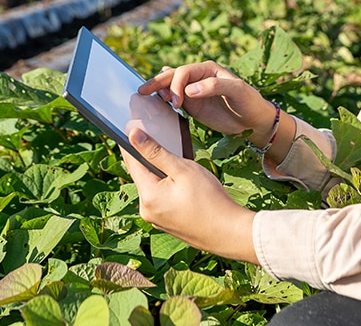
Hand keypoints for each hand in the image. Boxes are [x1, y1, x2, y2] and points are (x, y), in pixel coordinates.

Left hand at [121, 126, 256, 262]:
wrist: (230, 233)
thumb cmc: (210, 200)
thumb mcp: (183, 170)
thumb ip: (155, 152)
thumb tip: (133, 135)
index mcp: (148, 197)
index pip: (131, 162)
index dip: (130, 142)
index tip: (132, 127)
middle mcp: (147, 211)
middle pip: (142, 175)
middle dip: (150, 158)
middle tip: (161, 140)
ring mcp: (157, 219)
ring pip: (153, 187)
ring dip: (161, 173)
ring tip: (178, 162)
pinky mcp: (167, 224)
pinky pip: (162, 199)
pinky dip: (168, 187)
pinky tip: (184, 183)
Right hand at [139, 62, 277, 144]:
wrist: (253, 120)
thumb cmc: (249, 101)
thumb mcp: (237, 90)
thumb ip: (214, 86)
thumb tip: (190, 90)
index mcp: (208, 69)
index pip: (184, 72)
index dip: (176, 85)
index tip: (176, 102)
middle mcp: (198, 77)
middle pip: (173, 75)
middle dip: (158, 82)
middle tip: (143, 91)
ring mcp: (193, 91)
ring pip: (170, 85)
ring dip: (158, 89)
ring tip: (147, 97)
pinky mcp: (192, 104)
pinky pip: (173, 98)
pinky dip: (163, 99)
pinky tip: (155, 101)